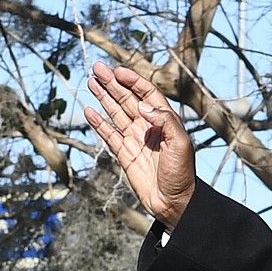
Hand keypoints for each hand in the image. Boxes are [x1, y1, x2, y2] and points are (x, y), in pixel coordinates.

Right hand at [84, 62, 195, 228]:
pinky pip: (109, 134)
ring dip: (104, 97)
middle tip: (97, 68)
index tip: (117, 71)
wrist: (173, 202)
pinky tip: (89, 110)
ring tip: (92, 81)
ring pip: (116, 112)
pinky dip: (99, 122)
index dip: (133, 81)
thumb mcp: (181, 145)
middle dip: (113, 83)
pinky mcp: (125, 154)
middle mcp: (149, 127)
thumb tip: (143, 105)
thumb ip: (166, 122)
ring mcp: (135, 140)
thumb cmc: (182, 174)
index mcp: (165, 122)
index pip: (147, 94)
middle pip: (128, 99)